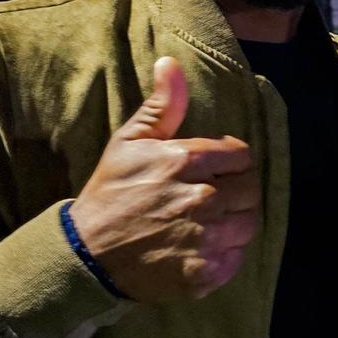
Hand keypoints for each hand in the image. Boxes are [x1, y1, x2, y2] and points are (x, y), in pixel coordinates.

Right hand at [67, 58, 260, 301]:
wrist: (86, 253)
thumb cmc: (110, 192)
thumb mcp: (130, 141)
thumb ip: (162, 105)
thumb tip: (172, 63)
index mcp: (186, 161)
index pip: (241, 156)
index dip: (230, 161)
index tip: (215, 170)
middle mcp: (202, 200)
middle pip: (251, 190)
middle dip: (236, 191)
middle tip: (212, 197)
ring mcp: (204, 240)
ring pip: (248, 224)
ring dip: (235, 221)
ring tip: (210, 222)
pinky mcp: (203, 274)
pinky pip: (235, 258)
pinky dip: (226, 254)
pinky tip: (202, 248)